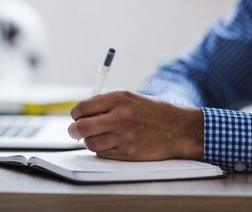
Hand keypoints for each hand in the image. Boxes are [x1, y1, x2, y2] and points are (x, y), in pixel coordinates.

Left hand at [68, 90, 203, 160]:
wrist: (177, 129)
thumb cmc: (152, 111)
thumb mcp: (130, 97)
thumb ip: (106, 102)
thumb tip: (82, 112)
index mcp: (119, 98)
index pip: (84, 107)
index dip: (75, 113)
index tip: (75, 116)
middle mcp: (120, 116)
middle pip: (82, 127)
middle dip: (74, 129)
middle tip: (75, 130)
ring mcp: (124, 137)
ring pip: (90, 143)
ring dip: (89, 140)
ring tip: (96, 136)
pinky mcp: (128, 153)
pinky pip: (103, 154)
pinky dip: (101, 149)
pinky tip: (109, 143)